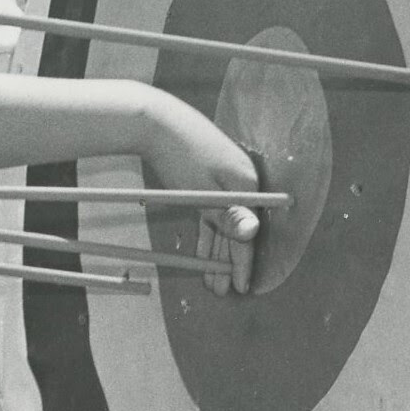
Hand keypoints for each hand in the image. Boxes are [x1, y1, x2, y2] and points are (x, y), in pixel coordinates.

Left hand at [137, 95, 270, 297]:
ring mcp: (226, 178)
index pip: (249, 233)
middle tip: (220, 291)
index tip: (240, 289)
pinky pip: (212, 210)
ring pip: (224, 222)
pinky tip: (203, 249)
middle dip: (228, 263)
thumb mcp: (202, 193)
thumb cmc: (180, 156)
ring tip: (211, 279)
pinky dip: (208, 231)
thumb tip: (253, 232)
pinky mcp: (210, 176)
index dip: (244, 264)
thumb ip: (228, 216)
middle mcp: (242, 182)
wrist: (156, 119)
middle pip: (238, 230)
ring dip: (217, 250)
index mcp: (248, 184)